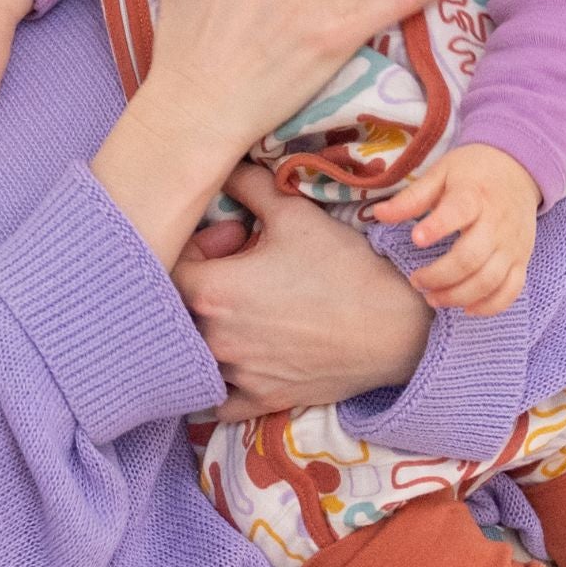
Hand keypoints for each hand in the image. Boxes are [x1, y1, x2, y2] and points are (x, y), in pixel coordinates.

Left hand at [174, 163, 432, 419]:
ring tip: (248, 306)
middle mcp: (214, 338)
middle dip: (204, 281)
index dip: (196, 245)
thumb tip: (224, 166)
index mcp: (212, 290)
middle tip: (243, 266)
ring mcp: (236, 374)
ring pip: (197, 351)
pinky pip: (218, 398)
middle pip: (181, 307)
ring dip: (212, 325)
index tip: (231, 237)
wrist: (395, 328)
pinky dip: (219, 380)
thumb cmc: (342, 267)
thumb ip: (248, 185)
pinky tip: (243, 356)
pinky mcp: (260, 399)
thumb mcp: (293, 213)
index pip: (170, 265)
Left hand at [369, 142, 538, 316]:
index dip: (437, 227)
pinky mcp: (522, 259)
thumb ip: (411, 198)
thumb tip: (378, 214)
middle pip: (472, 257)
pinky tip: (466, 308)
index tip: (416, 239)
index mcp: (474, 195)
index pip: (459, 211)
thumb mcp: (440, 173)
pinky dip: (490, 305)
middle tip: (416, 281)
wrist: (518, 170)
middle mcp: (497, 222)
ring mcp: (512, 244)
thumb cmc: (472, 173)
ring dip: (459, 296)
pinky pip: (512, 290)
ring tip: (433, 298)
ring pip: (490, 280)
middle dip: (440, 276)